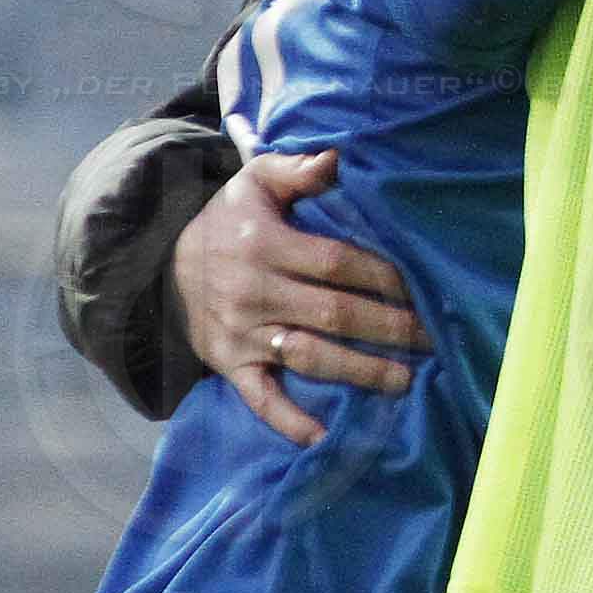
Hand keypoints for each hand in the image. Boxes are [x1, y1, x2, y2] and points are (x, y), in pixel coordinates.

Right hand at [176, 149, 422, 446]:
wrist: (157, 263)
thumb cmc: (228, 220)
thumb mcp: (252, 182)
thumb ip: (294, 169)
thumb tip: (338, 156)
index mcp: (265, 245)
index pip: (335, 262)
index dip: (383, 277)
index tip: (425, 289)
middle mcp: (254, 292)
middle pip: (332, 313)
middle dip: (388, 328)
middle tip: (435, 340)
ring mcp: (241, 334)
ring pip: (307, 356)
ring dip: (358, 372)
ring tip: (406, 381)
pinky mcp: (228, 365)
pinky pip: (258, 398)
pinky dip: (288, 420)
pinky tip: (323, 436)